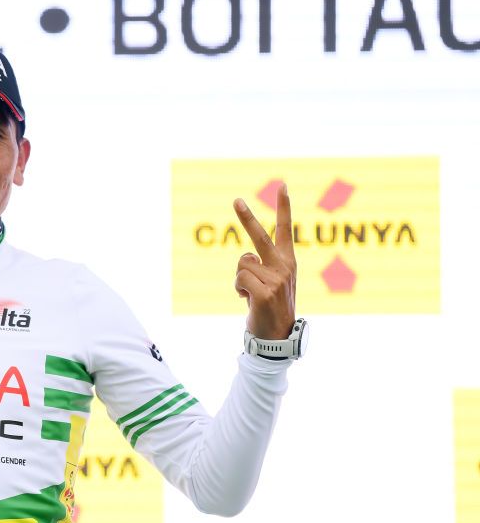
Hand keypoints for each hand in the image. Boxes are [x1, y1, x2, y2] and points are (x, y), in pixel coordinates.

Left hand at [233, 183, 296, 339]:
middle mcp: (284, 267)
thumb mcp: (269, 283)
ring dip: (240, 280)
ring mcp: (277, 279)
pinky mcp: (266, 292)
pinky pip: (239, 280)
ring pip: (241, 265)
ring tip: (251, 294)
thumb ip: (260, 266)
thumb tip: (245, 259)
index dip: (284, 208)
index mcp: (287, 261)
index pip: (285, 230)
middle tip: (235, 200)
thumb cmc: (268, 307)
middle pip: (260, 237)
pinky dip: (239, 290)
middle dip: (247, 218)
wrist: (277, 336)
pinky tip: (249, 301)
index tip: (282, 185)